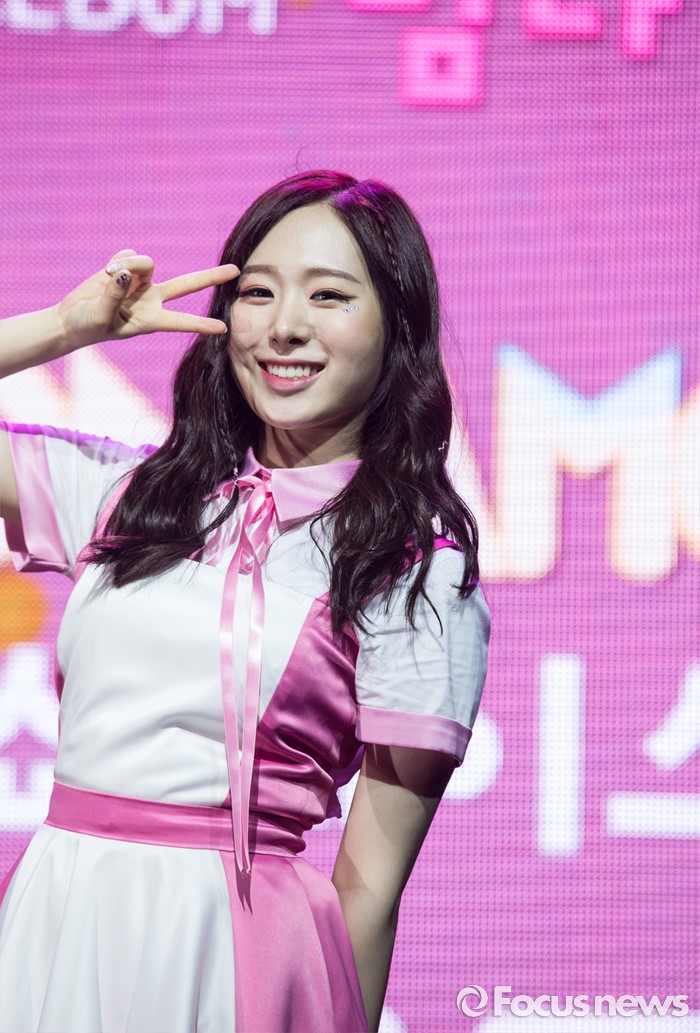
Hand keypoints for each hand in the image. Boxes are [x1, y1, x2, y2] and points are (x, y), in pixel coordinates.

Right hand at [56, 249, 238, 350]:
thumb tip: (125, 273)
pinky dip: (114, 262)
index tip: (223, 328)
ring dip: (128, 265)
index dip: (200, 324)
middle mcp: (151, 300)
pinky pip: (126, 256)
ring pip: (146, 263)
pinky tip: (105, 273)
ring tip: (108, 276)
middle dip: (211, 278)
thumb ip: (114, 295)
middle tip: (236, 271)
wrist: (72, 318)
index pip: (180, 321)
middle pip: (187, 285)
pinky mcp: (126, 268)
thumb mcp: (100, 316)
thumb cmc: (88, 326)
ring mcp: (140, 283)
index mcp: (150, 320)